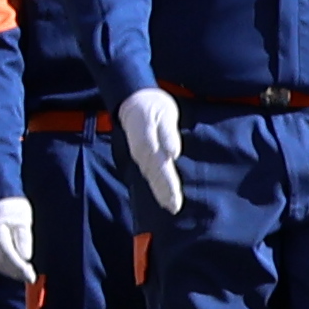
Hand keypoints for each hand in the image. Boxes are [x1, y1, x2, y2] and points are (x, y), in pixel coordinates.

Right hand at [0, 196, 36, 285]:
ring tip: (27, 275)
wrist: (0, 201)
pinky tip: (19, 272)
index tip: (31, 275)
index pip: (7, 253)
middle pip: (2, 262)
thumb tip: (26, 257)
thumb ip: (24, 238)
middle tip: (32, 276)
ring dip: (13, 272)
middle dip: (17, 271)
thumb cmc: (15, 209)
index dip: (19, 266)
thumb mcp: (24, 220)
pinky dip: (8, 269)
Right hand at [118, 85, 186, 214]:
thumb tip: (173, 153)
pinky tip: (162, 193)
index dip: (169, 186)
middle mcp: (142, 153)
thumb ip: (169, 133)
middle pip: (156, 177)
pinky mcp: (141, 155)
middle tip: (175, 209)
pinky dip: (156, 184)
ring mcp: (140, 155)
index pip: (161, 168)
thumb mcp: (164, 113)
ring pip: (151, 177)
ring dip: (160, 192)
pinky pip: (149, 173)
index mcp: (149, 143)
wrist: (133, 100)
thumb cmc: (153, 106)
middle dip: (165, 194)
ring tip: (170, 206)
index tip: (175, 201)